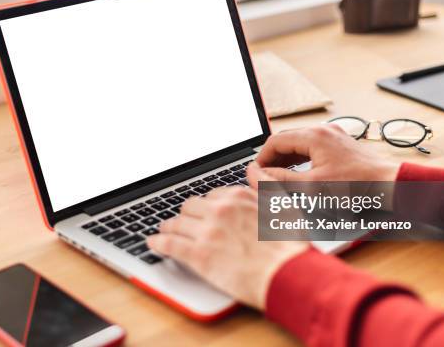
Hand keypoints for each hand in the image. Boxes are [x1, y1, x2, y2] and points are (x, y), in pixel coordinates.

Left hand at [147, 184, 307, 309]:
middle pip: (190, 206)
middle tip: (183, 221)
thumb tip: (251, 167)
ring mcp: (207, 232)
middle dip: (186, 214)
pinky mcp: (198, 255)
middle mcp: (219, 210)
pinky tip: (154, 243)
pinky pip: (170, 244)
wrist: (287, 275)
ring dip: (168, 226)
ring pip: (177, 223)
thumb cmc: (289, 245)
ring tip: (164, 230)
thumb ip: (263, 183)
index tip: (205, 212)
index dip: (207, 205)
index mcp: (238, 197)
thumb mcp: (283, 204)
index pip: (212, 194)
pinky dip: (158, 242)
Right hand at [248, 124, 399, 187]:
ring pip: (298, 143)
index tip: (256, 174)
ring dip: (285, 159)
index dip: (262, 158)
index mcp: (314, 136)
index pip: (275, 141)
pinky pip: (311, 147)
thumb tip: (258, 175)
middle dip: (272, 158)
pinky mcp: (339, 145)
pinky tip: (298, 174)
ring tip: (277, 177)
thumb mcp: (312, 187)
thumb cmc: (357, 187)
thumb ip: (281, 181)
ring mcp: (333, 136)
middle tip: (264, 177)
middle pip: (286, 140)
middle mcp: (323, 131)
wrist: (389, 186)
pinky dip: (300, 159)